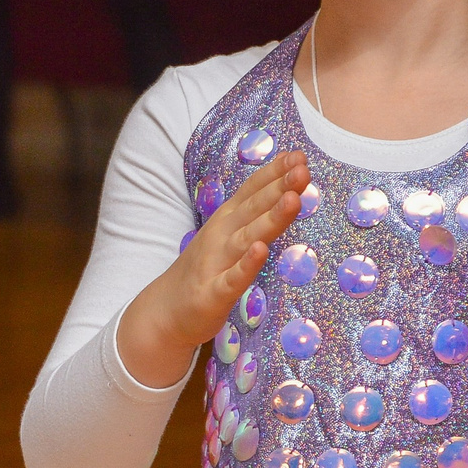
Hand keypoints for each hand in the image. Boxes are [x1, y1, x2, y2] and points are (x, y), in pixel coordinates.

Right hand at [118, 151, 310, 387]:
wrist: (164, 311)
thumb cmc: (206, 270)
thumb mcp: (229, 235)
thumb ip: (255, 215)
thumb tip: (287, 190)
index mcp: (227, 219)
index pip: (252, 190)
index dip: (274, 172)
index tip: (299, 155)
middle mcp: (221, 235)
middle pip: (254, 209)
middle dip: (279, 188)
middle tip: (302, 169)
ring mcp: (216, 263)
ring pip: (247, 238)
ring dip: (270, 219)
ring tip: (292, 200)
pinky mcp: (213, 294)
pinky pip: (232, 279)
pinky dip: (246, 265)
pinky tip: (260, 251)